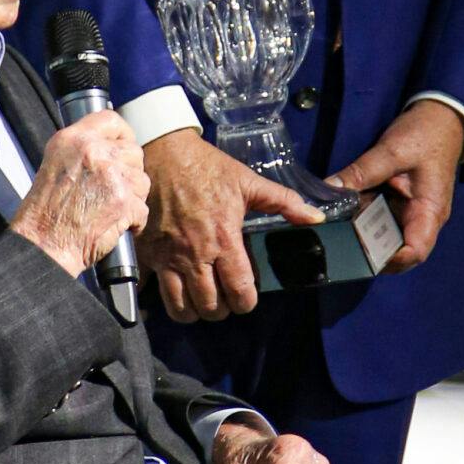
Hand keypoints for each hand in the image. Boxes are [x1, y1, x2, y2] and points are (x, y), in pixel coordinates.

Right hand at [11, 114, 148, 281]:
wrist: (44, 244)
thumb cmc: (46, 212)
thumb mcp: (56, 164)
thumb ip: (83, 149)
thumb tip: (111, 145)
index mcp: (73, 139)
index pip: (111, 121)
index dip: (123, 135)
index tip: (124, 147)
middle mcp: (93, 152)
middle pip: (133, 152)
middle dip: (129, 172)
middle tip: (113, 190)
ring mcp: (111, 176)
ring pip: (142, 181)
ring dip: (132, 197)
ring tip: (110, 208)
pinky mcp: (123, 202)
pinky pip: (142, 209)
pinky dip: (133, 221)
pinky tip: (115, 224)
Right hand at [139, 129, 322, 321]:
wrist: (164, 152)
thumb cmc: (208, 168)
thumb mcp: (249, 182)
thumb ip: (284, 203)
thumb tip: (316, 218)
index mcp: (224, 239)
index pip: (239, 291)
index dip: (246, 303)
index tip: (246, 298)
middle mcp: (195, 255)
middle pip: (210, 306)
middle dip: (221, 310)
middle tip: (224, 300)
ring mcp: (167, 257)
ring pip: (180, 307)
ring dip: (194, 311)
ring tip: (201, 301)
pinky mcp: (147, 254)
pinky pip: (151, 292)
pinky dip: (162, 301)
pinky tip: (173, 295)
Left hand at [328, 99, 463, 273]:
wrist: (441, 117)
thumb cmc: (426, 134)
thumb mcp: (391, 151)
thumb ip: (361, 172)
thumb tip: (330, 189)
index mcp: (430, 211)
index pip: (415, 252)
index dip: (390, 261)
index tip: (361, 253)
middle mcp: (423, 219)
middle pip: (398, 251)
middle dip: (370, 250)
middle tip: (341, 242)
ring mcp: (412, 212)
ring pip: (387, 236)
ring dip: (365, 234)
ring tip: (340, 228)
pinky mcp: (402, 203)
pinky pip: (382, 219)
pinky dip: (365, 218)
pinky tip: (347, 212)